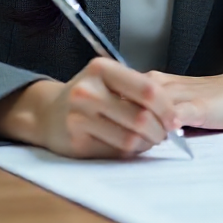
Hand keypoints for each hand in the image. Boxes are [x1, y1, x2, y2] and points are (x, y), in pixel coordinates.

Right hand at [0, 57, 181, 158]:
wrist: (46, 114)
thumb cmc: (87, 95)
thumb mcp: (107, 80)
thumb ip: (135, 90)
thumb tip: (173, 114)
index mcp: (101, 69)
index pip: (146, 89)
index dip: (167, 107)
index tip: (176, 119)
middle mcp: (88, 90)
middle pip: (141, 117)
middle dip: (160, 130)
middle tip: (166, 134)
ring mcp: (79, 117)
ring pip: (130, 139)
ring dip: (147, 144)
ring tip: (149, 140)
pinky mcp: (76, 142)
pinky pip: (116, 152)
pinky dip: (131, 153)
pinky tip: (131, 146)